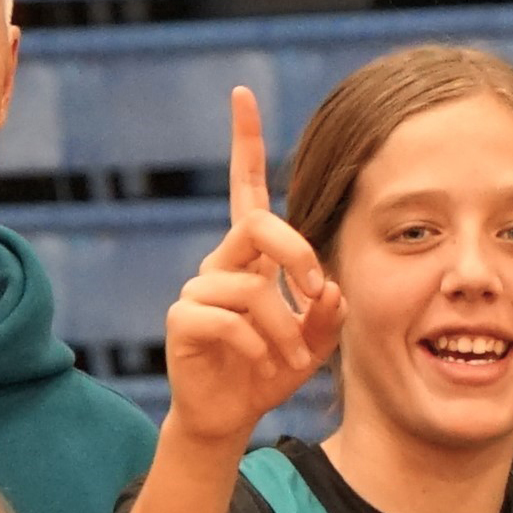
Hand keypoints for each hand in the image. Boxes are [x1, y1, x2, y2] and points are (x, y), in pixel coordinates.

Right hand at [160, 87, 340, 454]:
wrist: (228, 417)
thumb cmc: (269, 370)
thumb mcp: (314, 343)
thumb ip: (328, 313)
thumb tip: (329, 288)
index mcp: (251, 256)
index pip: (246, 189)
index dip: (244, 142)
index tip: (241, 95)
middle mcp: (222, 263)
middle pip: (260, 226)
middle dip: (298, 254)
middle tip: (317, 291)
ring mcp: (198, 290)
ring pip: (252, 287)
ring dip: (284, 328)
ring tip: (292, 359)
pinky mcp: (183, 320)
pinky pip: (227, 320)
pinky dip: (256, 346)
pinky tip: (261, 365)